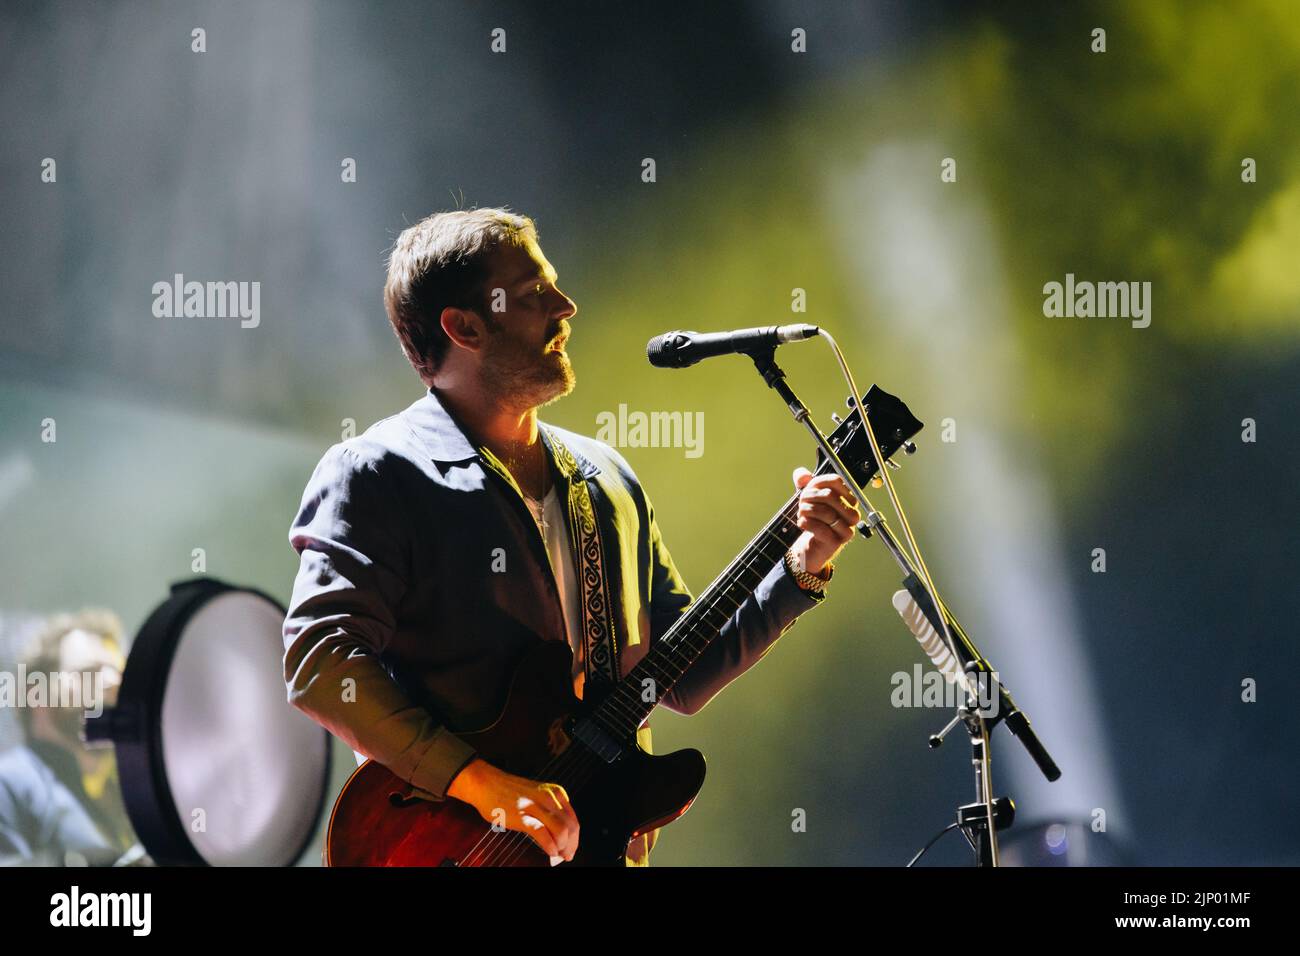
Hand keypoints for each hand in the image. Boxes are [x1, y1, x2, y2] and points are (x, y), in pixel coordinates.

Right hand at [446, 758, 579, 863]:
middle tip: (567, 855)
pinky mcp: (522, 815)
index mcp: (555, 793)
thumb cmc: (509, 792)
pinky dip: (549, 846)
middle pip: (571, 826)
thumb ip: (549, 811)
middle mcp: (549, 798)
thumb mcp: (537, 796)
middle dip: (571, 845)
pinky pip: (542, 833)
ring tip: (558, 855)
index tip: (571, 848)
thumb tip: (559, 836)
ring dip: (562, 847)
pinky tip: (550, 851)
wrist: (486, 783)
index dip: (575, 838)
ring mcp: (536, 806)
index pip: (573, 819)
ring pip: (561, 830)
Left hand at [790, 467, 859, 576]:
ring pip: (826, 512)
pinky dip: (807, 523)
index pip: (835, 481)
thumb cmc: (813, 520)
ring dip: (806, 511)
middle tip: (801, 504)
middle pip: (830, 496)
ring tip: (801, 514)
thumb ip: (803, 481)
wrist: (809, 547)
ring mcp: (846, 529)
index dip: (816, 483)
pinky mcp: (837, 542)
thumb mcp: (807, 497)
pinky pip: (821, 529)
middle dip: (809, 497)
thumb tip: (802, 475)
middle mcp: (852, 514)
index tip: (808, 490)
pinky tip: (802, 523)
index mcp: (848, 500)